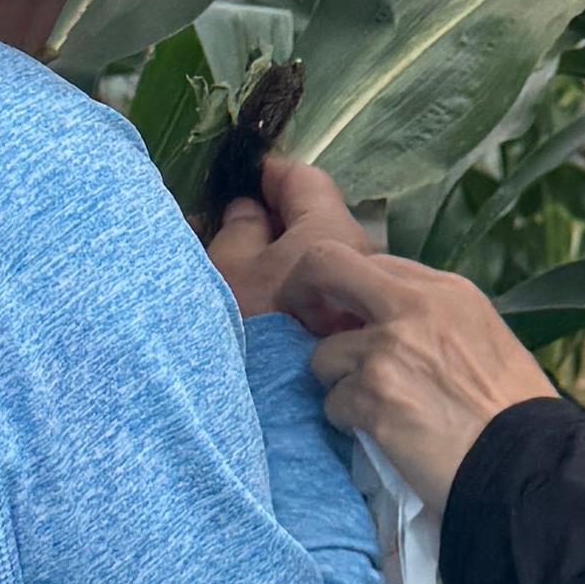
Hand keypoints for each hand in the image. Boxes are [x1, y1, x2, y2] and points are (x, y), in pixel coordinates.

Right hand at [206, 144, 368, 322]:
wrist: (287, 407)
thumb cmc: (258, 326)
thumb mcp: (232, 269)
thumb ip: (239, 228)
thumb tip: (248, 209)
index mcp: (330, 230)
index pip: (303, 179)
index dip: (267, 175)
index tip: (239, 183)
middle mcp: (357, 257)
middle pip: (310, 220)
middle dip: (269, 220)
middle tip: (227, 230)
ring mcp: (356, 297)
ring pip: (313, 260)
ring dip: (277, 257)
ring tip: (234, 269)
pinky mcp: (351, 328)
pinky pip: (320, 292)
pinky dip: (288, 289)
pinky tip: (256, 302)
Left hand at [282, 222, 555, 512]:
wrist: (527, 465)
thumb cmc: (514, 410)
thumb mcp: (484, 337)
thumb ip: (432, 319)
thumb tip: (383, 322)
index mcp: (447, 290)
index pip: (375, 262)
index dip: (353, 292)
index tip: (349, 319)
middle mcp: (413, 307)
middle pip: (325, 265)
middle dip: (303, 292)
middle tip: (305, 324)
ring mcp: (388, 350)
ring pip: (321, 355)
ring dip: (338, 384)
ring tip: (375, 408)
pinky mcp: (372, 397)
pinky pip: (332, 403)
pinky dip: (349, 423)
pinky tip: (384, 435)